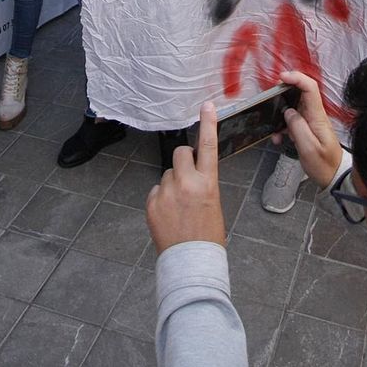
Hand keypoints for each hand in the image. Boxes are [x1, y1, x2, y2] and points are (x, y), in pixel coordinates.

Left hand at [146, 101, 223, 252]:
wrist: (191, 261)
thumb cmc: (208, 235)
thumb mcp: (214, 203)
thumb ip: (202, 184)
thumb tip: (191, 175)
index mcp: (207, 183)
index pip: (208, 146)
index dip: (208, 123)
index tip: (207, 105)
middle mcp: (186, 183)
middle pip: (180, 154)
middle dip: (182, 161)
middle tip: (187, 178)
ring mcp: (167, 192)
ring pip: (167, 174)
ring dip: (172, 184)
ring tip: (179, 208)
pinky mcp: (152, 202)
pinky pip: (156, 191)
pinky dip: (161, 199)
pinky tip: (169, 215)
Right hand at [279, 71, 344, 186]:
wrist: (334, 177)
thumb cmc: (324, 165)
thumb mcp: (309, 148)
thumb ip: (298, 127)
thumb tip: (288, 112)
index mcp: (317, 117)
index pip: (310, 88)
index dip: (296, 78)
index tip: (282, 78)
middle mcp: (315, 115)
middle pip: (300, 93)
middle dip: (283, 94)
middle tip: (271, 102)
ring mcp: (311, 121)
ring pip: (293, 108)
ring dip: (281, 115)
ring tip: (275, 131)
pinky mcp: (307, 129)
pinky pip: (292, 121)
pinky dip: (283, 127)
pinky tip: (279, 138)